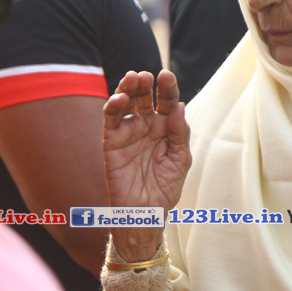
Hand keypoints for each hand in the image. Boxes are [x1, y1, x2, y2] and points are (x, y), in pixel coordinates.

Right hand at [103, 70, 190, 260]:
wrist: (144, 214)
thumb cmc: (165, 190)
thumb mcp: (180, 161)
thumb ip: (180, 134)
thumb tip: (180, 106)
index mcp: (167, 128)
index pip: (168, 101)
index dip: (168, 87)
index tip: (167, 75)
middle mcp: (147, 126)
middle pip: (145, 96)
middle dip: (146, 83)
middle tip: (146, 75)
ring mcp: (129, 132)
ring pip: (126, 102)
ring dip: (128, 88)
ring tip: (133, 79)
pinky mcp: (111, 141)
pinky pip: (111, 119)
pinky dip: (113, 106)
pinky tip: (120, 99)